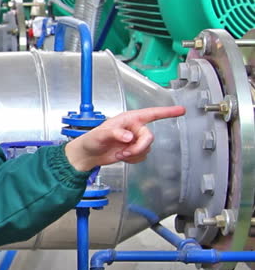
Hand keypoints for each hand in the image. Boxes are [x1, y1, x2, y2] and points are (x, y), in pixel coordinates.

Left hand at [64, 105, 185, 170]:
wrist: (89, 155)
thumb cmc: (91, 139)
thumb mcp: (100, 134)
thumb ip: (115, 133)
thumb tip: (129, 136)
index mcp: (129, 119)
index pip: (151, 113)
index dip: (167, 112)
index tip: (181, 110)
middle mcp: (134, 128)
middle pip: (149, 137)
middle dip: (139, 147)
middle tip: (126, 153)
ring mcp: (135, 140)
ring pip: (147, 149)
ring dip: (133, 154)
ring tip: (119, 153)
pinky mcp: (134, 150)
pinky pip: (142, 156)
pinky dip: (133, 159)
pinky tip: (122, 156)